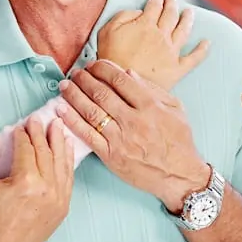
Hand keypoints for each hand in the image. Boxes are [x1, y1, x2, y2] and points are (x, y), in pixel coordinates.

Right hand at [0, 117, 74, 241]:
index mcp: (24, 181)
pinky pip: (68, 179)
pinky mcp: (62, 208)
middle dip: (41, 133)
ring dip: (59, 142)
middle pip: (46, 151)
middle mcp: (46, 189)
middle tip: (39, 120)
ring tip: (58, 126)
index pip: (27, 148)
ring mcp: (58, 199)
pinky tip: (66, 149)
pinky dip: (68, 161)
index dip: (23, 134)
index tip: (21, 126)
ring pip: (61, 163)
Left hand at [55, 59, 209, 213]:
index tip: (94, 65)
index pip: (120, 80)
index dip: (103, 69)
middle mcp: (133, 121)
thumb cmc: (179, 142)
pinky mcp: (111, 156)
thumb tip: (128, 73)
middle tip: (76, 73)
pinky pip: (87, 135)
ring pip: (91, 112)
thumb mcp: (176, 110)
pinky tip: (62, 110)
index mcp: (150, 106)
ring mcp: (120, 139)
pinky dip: (72, 121)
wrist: (180, 176)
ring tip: (65, 86)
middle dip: (84, 79)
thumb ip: (153, 90)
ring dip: (74, 96)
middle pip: (101, 93)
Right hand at [97, 0, 208, 89]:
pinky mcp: (177, 68)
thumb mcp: (107, 31)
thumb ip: (123, 16)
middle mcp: (161, 35)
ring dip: (187, 19)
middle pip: (170, 14)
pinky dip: (202, 50)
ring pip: (184, 30)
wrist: (119, 86)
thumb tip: (139, 12)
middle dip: (171, 4)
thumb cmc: (110, 59)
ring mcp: (171, 52)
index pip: (154, 6)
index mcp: (145, 25)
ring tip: (190, 12)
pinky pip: (194, 58)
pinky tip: (207, 43)